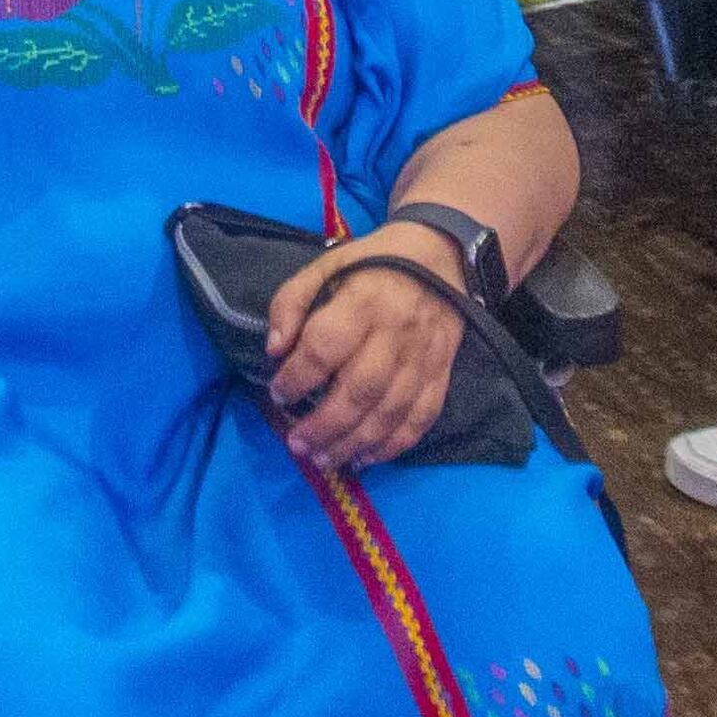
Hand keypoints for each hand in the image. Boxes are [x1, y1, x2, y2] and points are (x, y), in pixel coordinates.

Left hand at [262, 225, 471, 473]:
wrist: (442, 255)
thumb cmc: (374, 262)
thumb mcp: (326, 265)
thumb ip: (292, 302)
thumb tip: (274, 349)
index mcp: (363, 301)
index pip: (326, 346)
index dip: (297, 377)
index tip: (278, 393)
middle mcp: (395, 333)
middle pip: (359, 390)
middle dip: (324, 425)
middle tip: (297, 444)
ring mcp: (423, 357)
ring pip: (389, 412)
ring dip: (354, 443)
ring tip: (323, 460)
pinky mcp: (441, 372)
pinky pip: (421, 417)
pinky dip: (394, 445)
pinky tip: (366, 458)